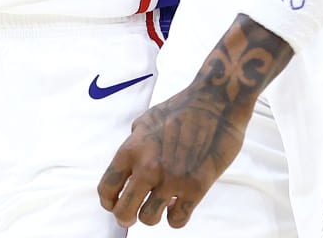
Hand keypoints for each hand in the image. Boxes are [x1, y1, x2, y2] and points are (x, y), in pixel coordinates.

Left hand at [98, 86, 246, 228]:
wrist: (216, 101)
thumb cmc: (181, 108)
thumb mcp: (146, 120)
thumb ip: (133, 144)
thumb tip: (127, 168)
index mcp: (132, 149)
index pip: (106, 188)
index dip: (108, 201)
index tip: (114, 204)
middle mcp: (148, 167)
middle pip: (123, 211)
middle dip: (125, 216)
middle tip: (133, 214)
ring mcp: (172, 179)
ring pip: (149, 219)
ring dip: (153, 215)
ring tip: (160, 204)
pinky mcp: (196, 188)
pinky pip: (177, 220)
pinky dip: (175, 217)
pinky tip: (179, 204)